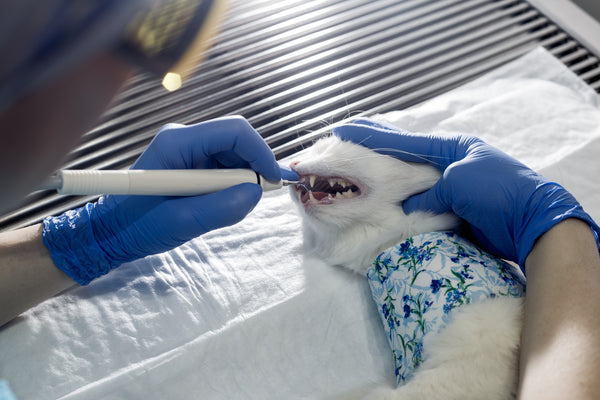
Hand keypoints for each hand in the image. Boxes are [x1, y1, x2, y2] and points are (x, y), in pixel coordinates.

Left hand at [42, 116, 290, 284]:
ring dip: (241, 179)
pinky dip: (230, 185)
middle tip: (255, 197)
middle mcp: (184, 138)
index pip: (234, 131)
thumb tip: (255, 192)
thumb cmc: (136, 226)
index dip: (261, 152)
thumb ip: (221, 208)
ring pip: (232, 154)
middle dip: (253, 167)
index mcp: (178, 143)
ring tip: (228, 206)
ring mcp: (187, 149)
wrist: (111, 232)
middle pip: (236, 141)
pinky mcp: (190, 162)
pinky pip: (223, 167)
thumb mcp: (180, 223)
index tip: (273, 180)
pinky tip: (218, 203)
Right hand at [334, 118, 599, 266]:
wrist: (531, 223)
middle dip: (375, 148)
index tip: (344, 129)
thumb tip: (411, 206)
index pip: (402, 141)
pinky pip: (421, 205)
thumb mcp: (459, 182)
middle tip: (345, 140)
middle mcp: (447, 165)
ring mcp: (450, 187)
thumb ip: (429, 191)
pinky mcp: (452, 209)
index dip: (371, 136)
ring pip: (410, 182)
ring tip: (359, 172)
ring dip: (386, 179)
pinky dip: (403, 206)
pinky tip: (386, 206)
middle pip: (403, 155)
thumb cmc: (499, 192)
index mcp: (450, 148)